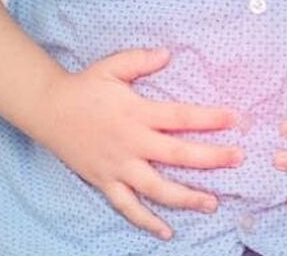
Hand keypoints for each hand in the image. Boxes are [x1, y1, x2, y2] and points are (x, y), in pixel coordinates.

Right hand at [28, 47, 244, 240]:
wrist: (48, 110)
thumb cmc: (84, 87)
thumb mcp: (111, 67)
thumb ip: (140, 60)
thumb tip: (168, 54)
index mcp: (137, 113)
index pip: (181, 117)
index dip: (210, 119)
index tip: (236, 120)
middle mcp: (131, 142)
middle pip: (177, 154)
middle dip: (211, 158)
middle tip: (238, 159)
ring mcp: (118, 166)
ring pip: (156, 188)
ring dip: (186, 197)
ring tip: (212, 203)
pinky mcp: (105, 181)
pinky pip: (127, 206)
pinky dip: (146, 221)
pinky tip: (167, 232)